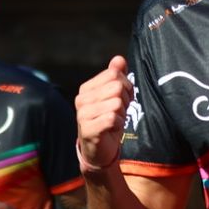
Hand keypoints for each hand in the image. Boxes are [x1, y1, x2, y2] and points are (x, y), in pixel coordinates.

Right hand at [76, 56, 134, 172]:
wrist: (100, 150)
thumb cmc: (108, 120)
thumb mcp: (115, 97)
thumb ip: (116, 77)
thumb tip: (119, 59)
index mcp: (86, 88)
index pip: (115, 74)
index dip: (126, 87)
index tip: (122, 99)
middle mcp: (81, 99)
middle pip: (117, 87)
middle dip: (126, 100)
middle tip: (119, 112)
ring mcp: (83, 114)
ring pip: (117, 103)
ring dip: (122, 114)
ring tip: (114, 121)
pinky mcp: (88, 129)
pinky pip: (113, 118)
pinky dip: (118, 124)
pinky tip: (111, 129)